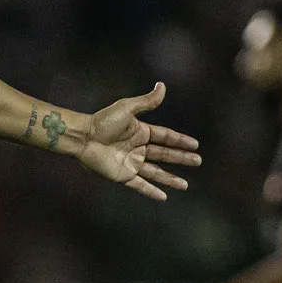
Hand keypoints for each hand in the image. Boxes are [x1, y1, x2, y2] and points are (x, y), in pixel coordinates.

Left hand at [77, 83, 200, 201]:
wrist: (84, 138)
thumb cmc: (103, 121)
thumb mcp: (127, 108)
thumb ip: (146, 101)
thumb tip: (162, 86)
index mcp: (140, 132)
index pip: (165, 137)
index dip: (180, 141)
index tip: (195, 145)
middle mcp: (138, 148)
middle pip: (164, 155)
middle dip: (181, 159)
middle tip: (197, 161)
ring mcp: (131, 163)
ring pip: (156, 173)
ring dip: (170, 179)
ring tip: (185, 185)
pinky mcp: (123, 175)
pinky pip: (140, 185)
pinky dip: (151, 191)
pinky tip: (163, 197)